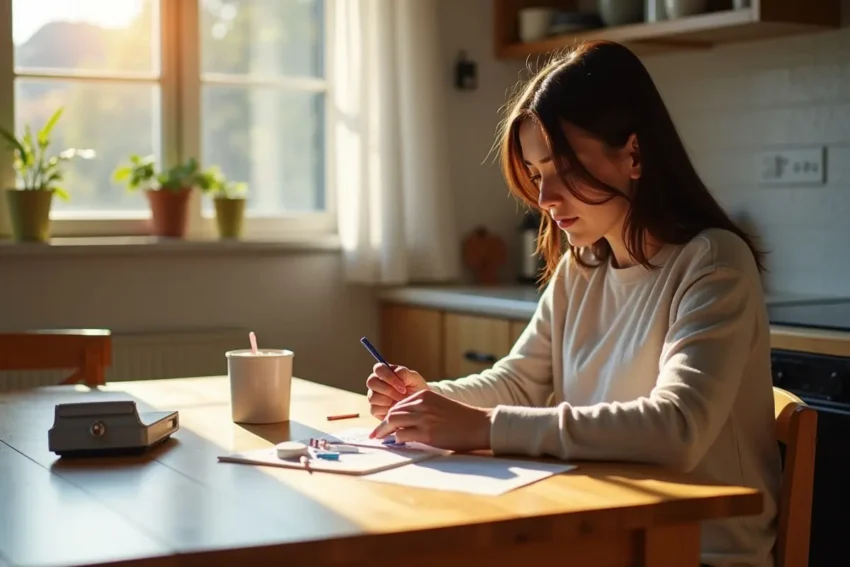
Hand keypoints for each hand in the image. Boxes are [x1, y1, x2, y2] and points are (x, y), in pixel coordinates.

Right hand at [366, 363, 427, 419]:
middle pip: (371, 382)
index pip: (378, 368)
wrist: (418, 406)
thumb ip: (404, 373)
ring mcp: (373, 396)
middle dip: (388, 390)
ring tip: (400, 402)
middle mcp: (376, 383)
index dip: (389, 377)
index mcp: (385, 372)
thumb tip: (395, 372)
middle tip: (402, 395)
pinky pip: (374, 409)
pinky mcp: (374, 409)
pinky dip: (386, 410)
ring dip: (388, 400)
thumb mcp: (414, 379)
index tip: (403, 386)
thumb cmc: (415, 389)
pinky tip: (395, 409)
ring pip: (372, 396)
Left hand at [369, 389, 492, 451]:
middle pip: (393, 412)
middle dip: (383, 424)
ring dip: (385, 431)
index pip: (399, 404)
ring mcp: (424, 418)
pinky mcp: (427, 433)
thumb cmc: (461, 418)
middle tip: (376, 434)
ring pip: (393, 421)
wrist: (479, 425)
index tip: (383, 424)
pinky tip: (398, 443)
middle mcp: (422, 404)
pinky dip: (397, 440)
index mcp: (424, 395)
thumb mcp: (439, 406)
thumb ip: (421, 410)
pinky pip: (402, 435)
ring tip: (381, 439)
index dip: (389, 415)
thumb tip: (402, 424)